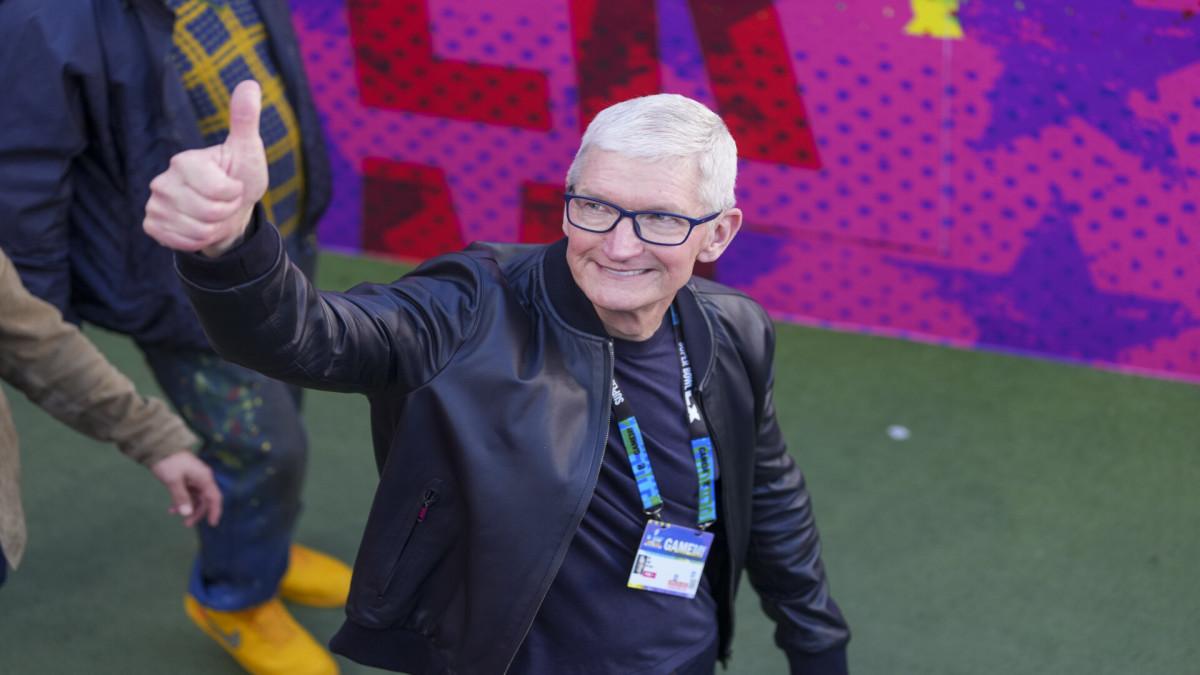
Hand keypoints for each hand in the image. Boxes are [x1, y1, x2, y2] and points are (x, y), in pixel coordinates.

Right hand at [143, 79, 267, 256]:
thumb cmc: (239, 177)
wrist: (230, 211)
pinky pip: (179, 242)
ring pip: (196, 230)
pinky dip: (196, 241)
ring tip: (214, 215)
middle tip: (224, 203)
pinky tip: (198, 227)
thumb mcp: (247, 151)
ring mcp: (154, 203)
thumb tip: (250, 84)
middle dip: (226, 212)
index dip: (234, 194)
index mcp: (184, 161)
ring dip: (214, 228)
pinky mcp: (152, 224)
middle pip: (208, 212)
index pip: (219, 191)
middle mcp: (163, 180)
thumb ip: (245, 120)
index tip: (233, 187)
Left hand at [149, 452, 222, 527]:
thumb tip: (187, 513)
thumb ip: (181, 497)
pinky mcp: (187, 479)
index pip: (214, 497)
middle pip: (205, 500)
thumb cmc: (169, 462)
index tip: (212, 524)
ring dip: (188, 507)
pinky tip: (172, 508)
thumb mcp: (174, 481)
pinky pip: (189, 494)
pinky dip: (182, 501)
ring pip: (196, 498)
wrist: (159, 448)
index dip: (215, 511)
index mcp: (204, 478)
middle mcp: (203, 479)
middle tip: (186, 523)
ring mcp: (195, 479)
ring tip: (174, 514)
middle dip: (197, 512)